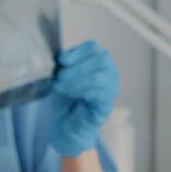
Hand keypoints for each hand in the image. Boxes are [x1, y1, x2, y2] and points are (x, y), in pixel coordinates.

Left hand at [48, 40, 119, 157]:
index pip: (92, 47)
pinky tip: (71, 94)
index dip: (77, 52)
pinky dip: (82, 92)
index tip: (61, 60)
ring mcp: (111, 86)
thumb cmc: (65, 97)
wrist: (66, 123)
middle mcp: (108, 70)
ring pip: (99, 76)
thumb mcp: (61, 76)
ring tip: (61, 87)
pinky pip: (100, 94)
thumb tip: (60, 58)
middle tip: (59, 77)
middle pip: (99, 60)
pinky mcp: (108, 103)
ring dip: (77, 80)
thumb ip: (64, 65)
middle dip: (76, 68)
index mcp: (96, 59)